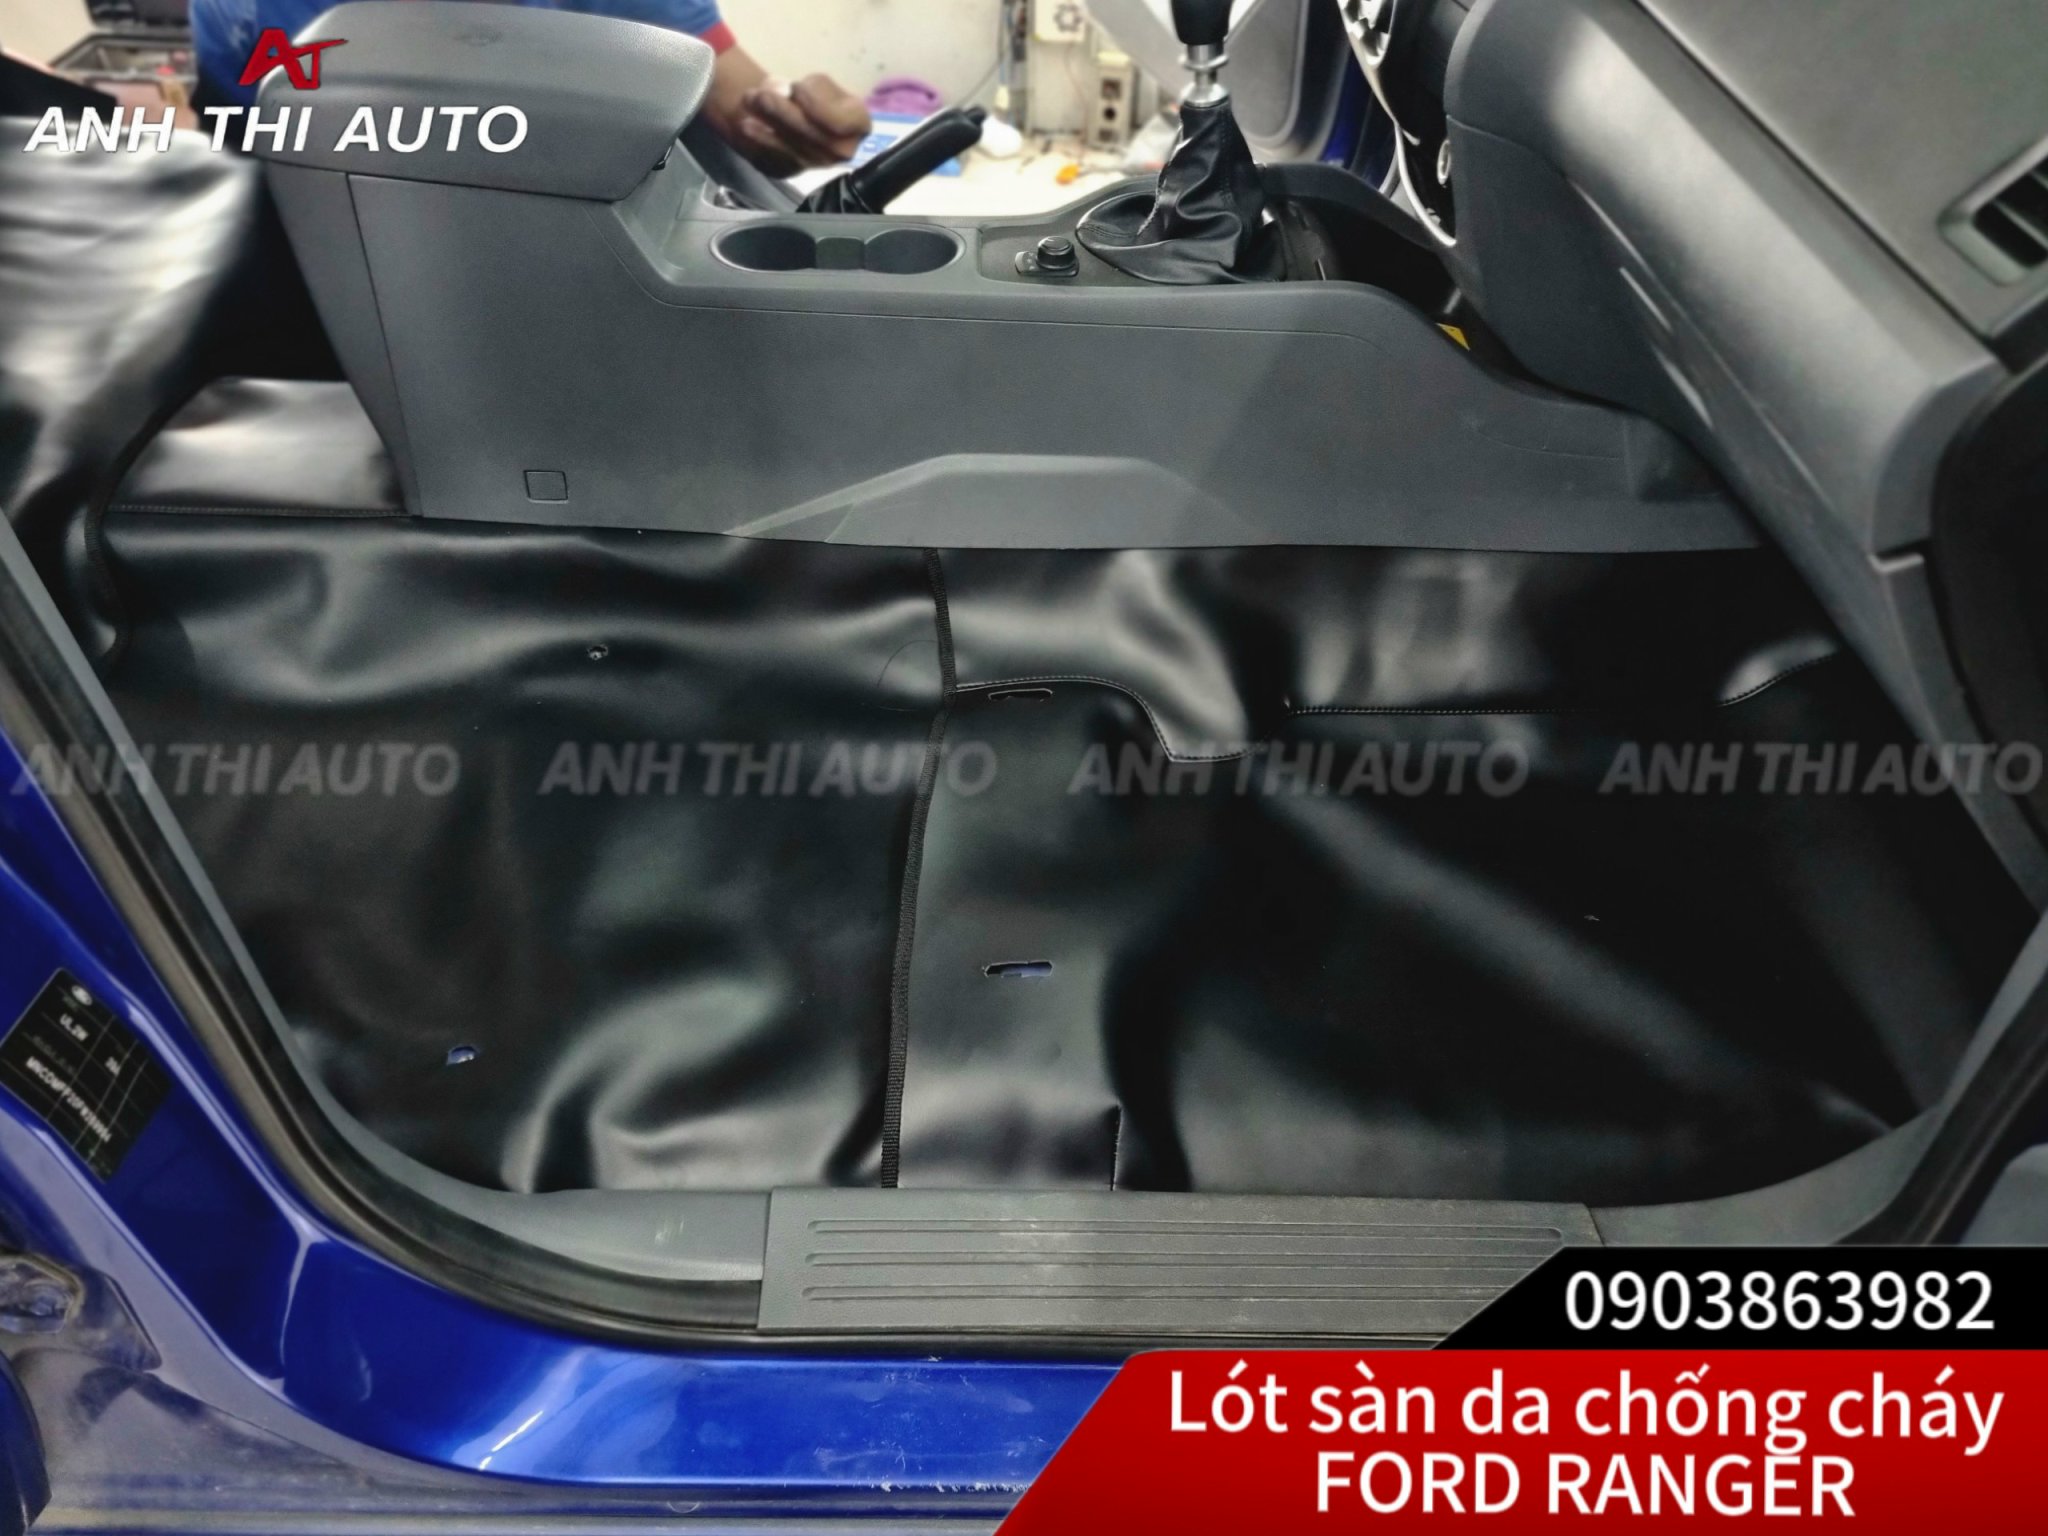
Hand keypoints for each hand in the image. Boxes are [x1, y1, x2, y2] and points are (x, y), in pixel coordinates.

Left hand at [733, 74, 871, 173]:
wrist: (808, 117)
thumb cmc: (820, 96)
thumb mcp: (823, 84)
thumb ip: (812, 89)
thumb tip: (785, 94)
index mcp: (859, 125)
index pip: (837, 121)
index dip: (814, 105)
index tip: (796, 87)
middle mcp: (843, 150)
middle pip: (811, 134)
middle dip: (783, 113)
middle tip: (761, 95)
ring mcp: (819, 164)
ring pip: (791, 146)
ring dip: (767, 123)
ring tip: (749, 102)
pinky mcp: (796, 169)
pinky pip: (778, 156)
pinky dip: (761, 140)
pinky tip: (748, 126)